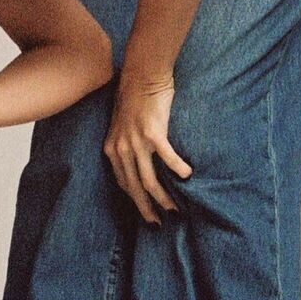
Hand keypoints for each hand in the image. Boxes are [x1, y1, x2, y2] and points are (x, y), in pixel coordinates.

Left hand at [102, 69, 192, 225]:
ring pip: (149, 180)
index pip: (122, 182)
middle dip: (146, 209)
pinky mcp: (153, 132)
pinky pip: (167, 158)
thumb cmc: (135, 98)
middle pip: (134, 188)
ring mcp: (136, 141)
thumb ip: (126, 143)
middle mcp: (121, 148)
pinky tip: (188, 177)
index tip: (145, 213)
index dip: (133, 200)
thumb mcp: (122, 125)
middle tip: (158, 225)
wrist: (142, 74)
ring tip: (175, 211)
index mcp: (112, 148)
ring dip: (163, 199)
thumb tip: (137, 160)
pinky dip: (178, 170)